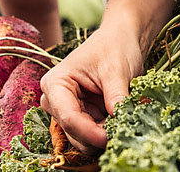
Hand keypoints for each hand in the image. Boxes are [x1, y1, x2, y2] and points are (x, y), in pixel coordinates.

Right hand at [40, 22, 145, 149]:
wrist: (120, 40)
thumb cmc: (114, 47)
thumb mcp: (116, 69)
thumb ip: (116, 96)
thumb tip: (121, 120)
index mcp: (55, 84)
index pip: (68, 117)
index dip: (90, 133)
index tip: (111, 138)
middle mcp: (55, 100)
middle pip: (73, 133)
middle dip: (98, 136)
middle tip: (124, 128)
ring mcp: (67, 110)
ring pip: (82, 140)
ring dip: (104, 136)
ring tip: (125, 120)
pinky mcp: (82, 117)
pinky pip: (92, 135)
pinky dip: (107, 133)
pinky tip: (121, 120)